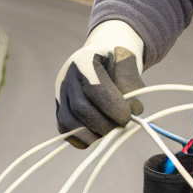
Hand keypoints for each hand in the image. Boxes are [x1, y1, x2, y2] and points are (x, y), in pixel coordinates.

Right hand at [55, 20, 145, 147]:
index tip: (128, 117)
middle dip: (104, 123)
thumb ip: (131, 82)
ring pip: (68, 122)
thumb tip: (133, 109)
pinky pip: (64, 128)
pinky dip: (82, 137)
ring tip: (111, 130)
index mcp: (84, 60)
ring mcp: (60, 92)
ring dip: (92, 133)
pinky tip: (99, 133)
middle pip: (80, 108)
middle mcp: (67, 76)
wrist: (102, 54)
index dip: (112, 106)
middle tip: (121, 126)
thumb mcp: (129, 61)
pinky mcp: (59, 107)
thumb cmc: (117, 59)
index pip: (94, 88)